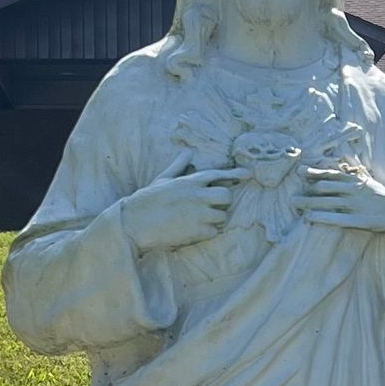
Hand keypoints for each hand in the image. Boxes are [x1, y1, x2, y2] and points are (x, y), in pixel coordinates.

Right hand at [120, 152, 242, 253]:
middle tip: (212, 208)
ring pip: (222, 216)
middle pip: (227, 197)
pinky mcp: (197, 231)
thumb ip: (178, 166)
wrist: (135, 222)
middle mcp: (198, 195)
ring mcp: (199, 213)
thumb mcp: (163, 179)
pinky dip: (207, 233)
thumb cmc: (147, 200)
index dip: (235, 174)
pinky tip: (195, 232)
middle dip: (223, 203)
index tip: (249, 174)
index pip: (218, 174)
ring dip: (215, 220)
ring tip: (200, 222)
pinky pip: (214, 232)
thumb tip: (188, 152)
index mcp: (190, 181)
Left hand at [293, 165, 384, 239]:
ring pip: (328, 202)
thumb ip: (354, 171)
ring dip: (309, 202)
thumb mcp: (369, 180)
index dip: (315, 172)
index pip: (332, 174)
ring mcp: (356, 206)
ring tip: (294, 203)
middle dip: (307, 191)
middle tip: (291, 194)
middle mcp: (354, 191)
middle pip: (325, 188)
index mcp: (356, 181)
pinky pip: (336, 219)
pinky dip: (321, 217)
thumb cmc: (381, 196)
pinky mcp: (358, 221)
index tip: (300, 171)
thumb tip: (342, 160)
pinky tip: (309, 218)